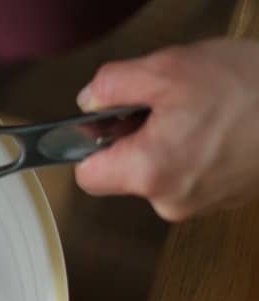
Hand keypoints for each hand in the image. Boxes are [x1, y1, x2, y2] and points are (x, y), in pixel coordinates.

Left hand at [75, 39, 258, 221]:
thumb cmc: (252, 90)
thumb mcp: (169, 69)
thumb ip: (113, 85)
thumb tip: (89, 101)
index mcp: (147, 171)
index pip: (87, 176)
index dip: (91, 146)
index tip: (106, 124)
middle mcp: (169, 199)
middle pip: (125, 173)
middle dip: (137, 139)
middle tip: (169, 105)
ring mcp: (199, 204)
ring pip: (161, 173)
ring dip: (171, 143)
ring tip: (205, 113)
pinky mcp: (224, 199)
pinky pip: (192, 176)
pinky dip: (198, 153)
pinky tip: (223, 128)